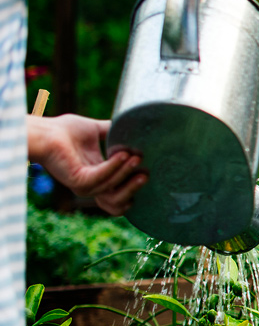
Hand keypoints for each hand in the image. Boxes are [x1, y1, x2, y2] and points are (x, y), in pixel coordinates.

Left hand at [27, 115, 146, 214]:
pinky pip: (101, 178)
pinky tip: (122, 154)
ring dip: (127, 174)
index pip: (119, 194)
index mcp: (99, 175)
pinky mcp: (78, 181)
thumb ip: (115, 131)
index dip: (134, 189)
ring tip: (136, 158)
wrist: (44, 132)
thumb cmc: (65, 130)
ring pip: (113, 190)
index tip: (147, 174)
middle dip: (134, 188)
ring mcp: (85, 185)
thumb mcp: (98, 130)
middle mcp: (92, 185)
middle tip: (146, 174)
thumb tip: (135, 124)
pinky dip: (114, 167)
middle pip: (118, 201)